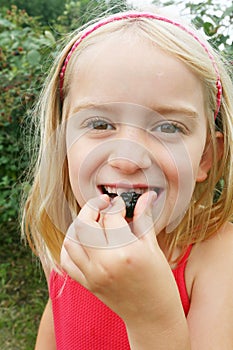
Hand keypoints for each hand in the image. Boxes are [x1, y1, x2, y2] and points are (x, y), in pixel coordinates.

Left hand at [60, 192, 180, 326]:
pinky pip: (66, 261)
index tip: (121, 203)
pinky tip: (83, 240)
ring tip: (93, 221)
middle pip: (84, 224)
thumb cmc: (159, 283)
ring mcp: (92, 275)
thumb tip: (145, 197)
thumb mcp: (153, 248)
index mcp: (126, 252)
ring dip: (78, 225)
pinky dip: (70, 246)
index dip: (116, 204)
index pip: (111, 216)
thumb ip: (143, 219)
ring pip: (71, 240)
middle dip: (92, 208)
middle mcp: (105, 263)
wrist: (153, 317)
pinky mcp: (87, 283)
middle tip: (103, 205)